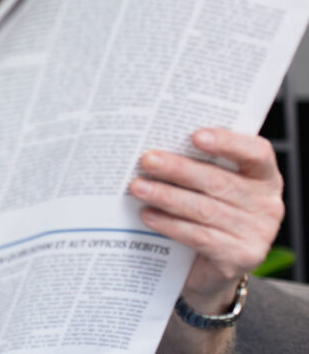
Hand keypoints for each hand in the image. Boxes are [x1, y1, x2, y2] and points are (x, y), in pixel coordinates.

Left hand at [130, 128, 284, 311]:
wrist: (210, 268)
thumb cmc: (206, 212)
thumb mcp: (208, 186)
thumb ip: (197, 164)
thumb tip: (156, 146)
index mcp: (263, 177)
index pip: (256, 152)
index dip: (227, 142)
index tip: (195, 136)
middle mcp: (267, 204)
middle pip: (219, 181)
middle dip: (179, 169)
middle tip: (147, 160)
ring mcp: (258, 233)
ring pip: (205, 209)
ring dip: (167, 196)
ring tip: (137, 187)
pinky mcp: (241, 257)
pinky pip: (200, 237)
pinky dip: (170, 224)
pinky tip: (148, 215)